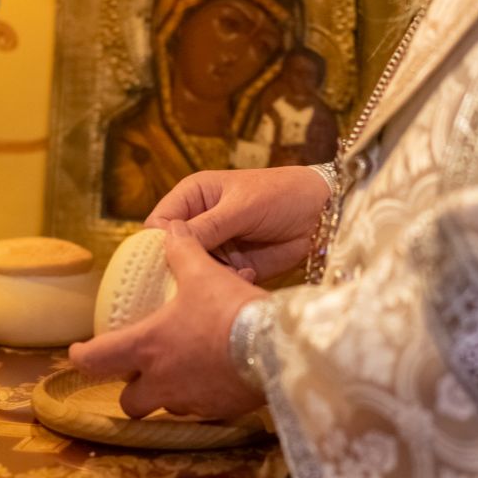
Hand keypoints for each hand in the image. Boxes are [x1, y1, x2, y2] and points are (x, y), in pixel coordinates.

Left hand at [69, 222, 266, 419]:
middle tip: (139, 372)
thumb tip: (172, 229)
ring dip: (168, 394)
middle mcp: (162, 381)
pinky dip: (202, 397)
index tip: (78, 352)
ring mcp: (190, 401)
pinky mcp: (219, 411)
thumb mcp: (203, 273)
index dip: (82, 356)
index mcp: (148, 346)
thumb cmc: (230, 310)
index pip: (97, 360)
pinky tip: (217, 378)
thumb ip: (183, 252)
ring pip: (166, 407)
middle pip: (129, 402)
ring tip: (183, 373)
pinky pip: (201, 410)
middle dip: (130, 390)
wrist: (275, 346)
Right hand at [145, 166, 329, 281]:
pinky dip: (225, 283)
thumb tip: (171, 243)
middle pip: (170, 252)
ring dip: (206, 276)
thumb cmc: (281, 194)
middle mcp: (198, 222)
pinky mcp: (232, 266)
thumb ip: (208, 226)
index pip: (158, 223)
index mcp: (192, 196)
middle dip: (179, 267)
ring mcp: (214, 246)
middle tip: (192, 279)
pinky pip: (215, 281)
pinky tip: (245, 276)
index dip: (156, 244)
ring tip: (230, 273)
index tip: (168, 261)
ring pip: (192, 270)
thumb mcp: (242, 207)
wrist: (321, 214)